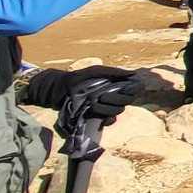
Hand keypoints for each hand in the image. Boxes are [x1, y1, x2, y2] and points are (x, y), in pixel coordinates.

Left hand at [23, 66, 141, 120]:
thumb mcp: (95, 71)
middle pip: (126, 101)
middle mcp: (113, 96)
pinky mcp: (97, 117)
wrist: (59, 90)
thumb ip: (113, 72)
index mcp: (115, 85)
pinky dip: (107, 120)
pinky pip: (109, 121)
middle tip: (102, 96)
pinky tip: (101, 118)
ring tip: (94, 105)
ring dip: (109, 109)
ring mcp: (106, 107)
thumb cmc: (77, 78)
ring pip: (118, 111)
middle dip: (116, 100)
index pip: (132, 90)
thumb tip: (133, 74)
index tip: (124, 90)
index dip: (132, 91)